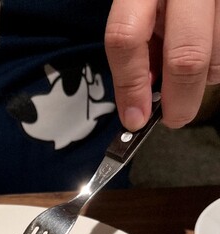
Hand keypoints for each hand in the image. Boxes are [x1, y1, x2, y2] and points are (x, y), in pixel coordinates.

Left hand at [105, 0, 219, 129]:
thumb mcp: (139, 6)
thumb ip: (137, 46)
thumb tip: (141, 99)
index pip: (127, 38)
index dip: (129, 85)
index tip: (134, 118)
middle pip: (185, 57)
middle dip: (178, 101)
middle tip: (173, 117)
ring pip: (217, 60)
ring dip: (202, 80)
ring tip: (189, 70)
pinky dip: (215, 66)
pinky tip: (207, 51)